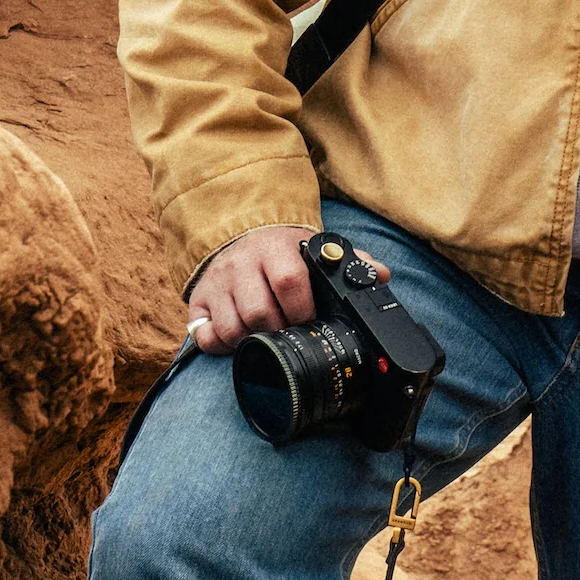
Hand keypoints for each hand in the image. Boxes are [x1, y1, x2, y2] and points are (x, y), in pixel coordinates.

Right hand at [186, 226, 391, 353]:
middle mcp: (242, 264)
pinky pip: (204, 335)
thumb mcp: (313, 249)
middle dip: (279, 331)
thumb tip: (380, 275)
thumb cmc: (282, 252)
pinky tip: (236, 339)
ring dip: (252, 341)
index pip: (288, 281)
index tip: (308, 320)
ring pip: (232, 328)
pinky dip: (220, 345)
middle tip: (288, 332)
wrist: (241, 234)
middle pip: (259, 312)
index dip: (302, 309)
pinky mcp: (199, 300)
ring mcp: (218, 283)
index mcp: (275, 248)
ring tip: (266, 335)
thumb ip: (349, 262)